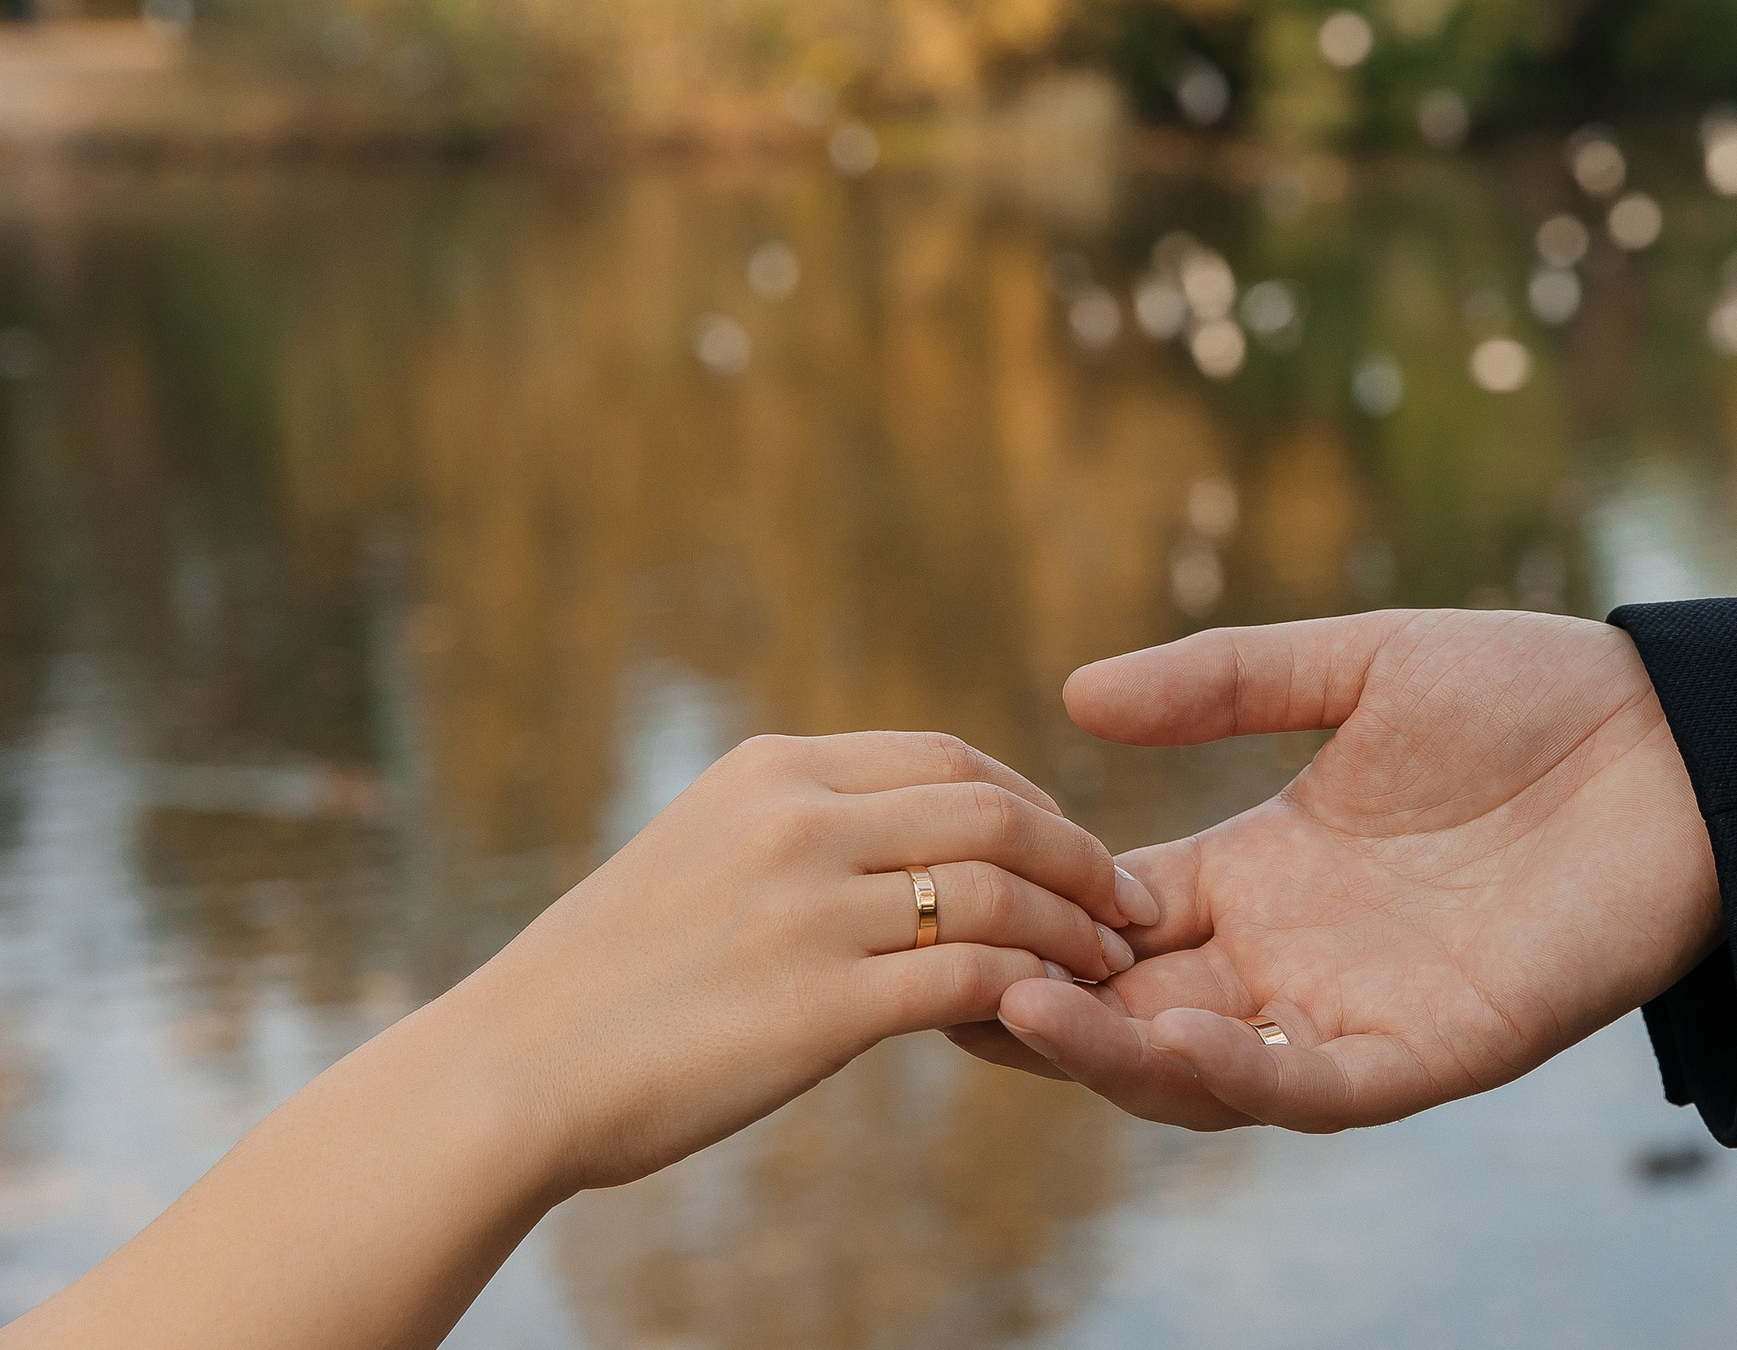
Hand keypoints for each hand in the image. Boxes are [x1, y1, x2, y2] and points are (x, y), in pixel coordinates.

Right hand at [446, 731, 1156, 1192]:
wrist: (513, 1072)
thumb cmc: (611, 980)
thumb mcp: (702, 854)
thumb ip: (804, 832)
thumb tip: (905, 841)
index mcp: (771, 769)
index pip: (947, 756)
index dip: (1032, 797)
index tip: (1071, 843)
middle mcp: (795, 820)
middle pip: (991, 807)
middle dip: (1078, 853)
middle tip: (1129, 903)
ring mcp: (807, 909)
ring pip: (995, 890)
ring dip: (1072, 927)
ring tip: (1111, 965)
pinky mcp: (819, 1006)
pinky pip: (969, 981)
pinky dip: (1030, 991)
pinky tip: (1056, 1013)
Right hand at [952, 610, 1719, 1130]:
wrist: (1678, 742)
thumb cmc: (1530, 693)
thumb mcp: (1355, 667)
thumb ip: (1223, 682)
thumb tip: (1072, 694)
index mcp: (1264, 871)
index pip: (1117, 916)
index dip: (1034, 912)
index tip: (942, 892)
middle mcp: (1294, 955)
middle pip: (1134, 1008)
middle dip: (1040, 1002)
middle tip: (932, 976)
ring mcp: (1357, 1010)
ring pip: (1202, 1069)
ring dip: (1108, 1052)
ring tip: (1012, 1004)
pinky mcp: (1433, 1051)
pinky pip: (1312, 1086)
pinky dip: (1233, 1074)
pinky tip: (1160, 1036)